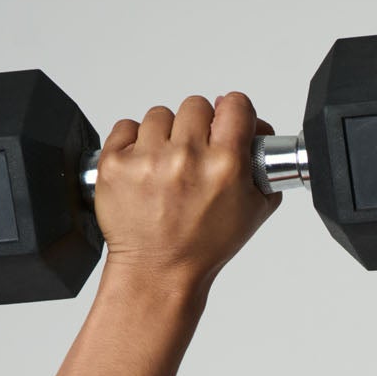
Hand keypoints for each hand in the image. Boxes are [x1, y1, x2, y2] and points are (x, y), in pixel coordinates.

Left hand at [91, 91, 279, 295]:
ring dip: (165, 135)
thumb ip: (261, 168)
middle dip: (198, 126)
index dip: (234, 112)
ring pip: (160, 114)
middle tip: (195, 155)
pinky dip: (135, 143)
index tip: (229, 123)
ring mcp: (147, 158)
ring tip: (167, 166)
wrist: (159, 271)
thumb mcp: (252, 212)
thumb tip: (256, 129)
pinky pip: (127, 126)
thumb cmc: (203, 246)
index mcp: (225, 166)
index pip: (235, 104)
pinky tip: (145, 169)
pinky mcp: (115, 162)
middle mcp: (187, 157)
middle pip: (195, 105)